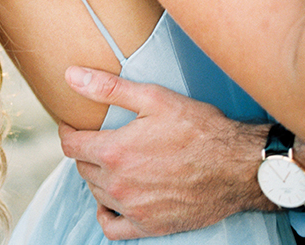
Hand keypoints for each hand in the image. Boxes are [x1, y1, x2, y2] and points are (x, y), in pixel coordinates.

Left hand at [59, 67, 269, 239]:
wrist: (236, 166)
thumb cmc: (198, 128)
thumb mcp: (153, 97)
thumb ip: (108, 88)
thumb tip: (71, 76)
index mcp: (115, 152)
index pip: (71, 145)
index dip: (68, 130)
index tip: (72, 123)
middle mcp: (119, 185)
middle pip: (83, 168)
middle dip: (86, 150)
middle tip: (98, 137)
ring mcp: (133, 209)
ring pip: (97, 193)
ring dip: (98, 176)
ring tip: (112, 160)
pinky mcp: (150, 227)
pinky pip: (112, 227)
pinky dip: (107, 213)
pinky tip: (115, 198)